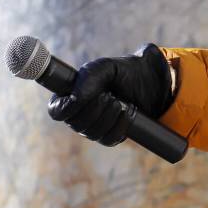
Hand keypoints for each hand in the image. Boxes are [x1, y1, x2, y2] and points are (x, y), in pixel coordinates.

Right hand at [48, 43, 173, 145]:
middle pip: (76, 124)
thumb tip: (75, 99)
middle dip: (95, 109)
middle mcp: (78, 114)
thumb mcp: (105, 68)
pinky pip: (108, 140)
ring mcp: (94, 127)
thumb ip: (88, 78)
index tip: (83, 98)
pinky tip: (127, 113)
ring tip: (120, 102)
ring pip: (92, 134)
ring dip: (108, 117)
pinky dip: (119, 126)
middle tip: (110, 95)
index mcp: (70, 96)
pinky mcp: (110, 135)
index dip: (67, 108)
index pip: (56, 111)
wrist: (151, 82)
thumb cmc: (124, 72)